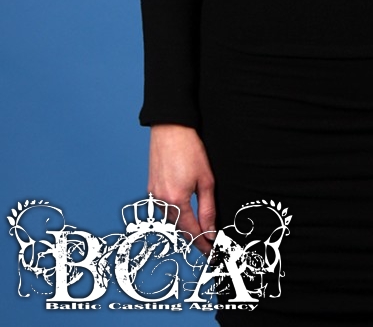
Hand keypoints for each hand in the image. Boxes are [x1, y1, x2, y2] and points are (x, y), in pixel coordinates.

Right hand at [148, 124, 215, 254]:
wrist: (170, 129)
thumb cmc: (190, 150)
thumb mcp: (206, 180)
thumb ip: (208, 208)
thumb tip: (211, 231)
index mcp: (176, 201)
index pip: (191, 232)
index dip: (203, 244)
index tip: (212, 253)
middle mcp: (161, 201)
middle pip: (179, 229)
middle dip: (194, 238)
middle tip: (207, 246)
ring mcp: (154, 195)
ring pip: (171, 220)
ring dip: (184, 227)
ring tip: (199, 232)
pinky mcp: (151, 188)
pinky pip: (163, 209)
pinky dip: (175, 215)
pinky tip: (184, 214)